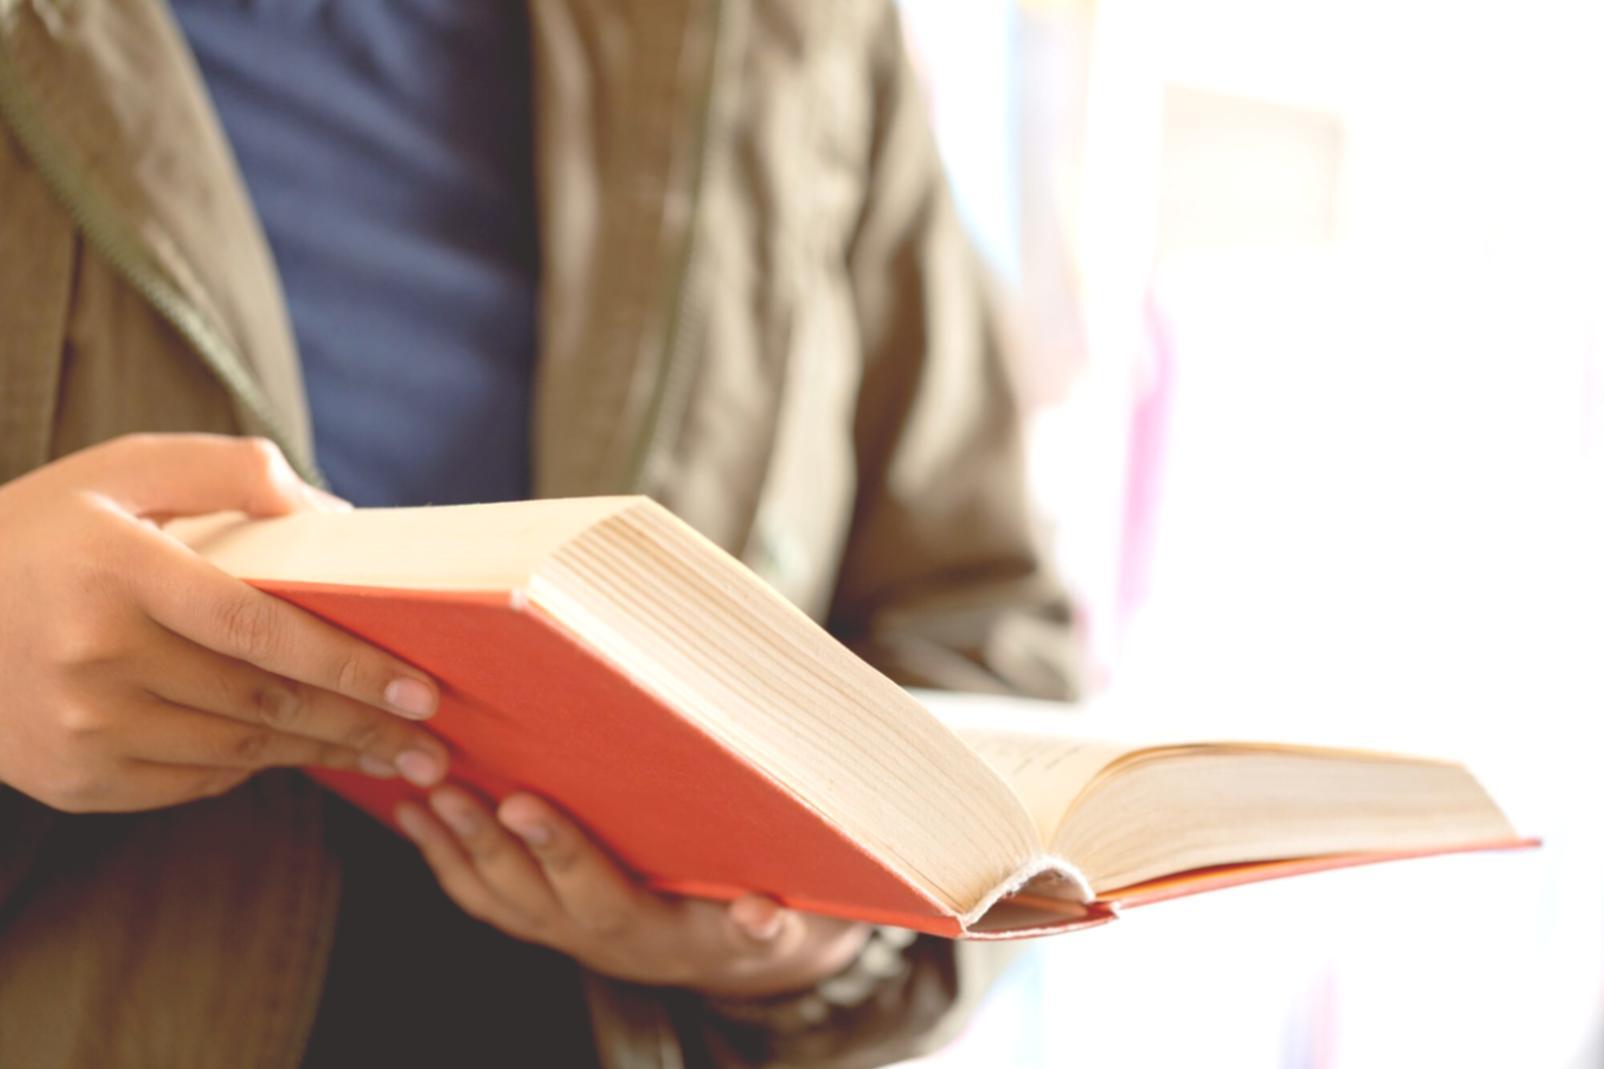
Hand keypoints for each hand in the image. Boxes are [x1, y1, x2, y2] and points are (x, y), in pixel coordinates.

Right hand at [0, 433, 449, 812]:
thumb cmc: (41, 531)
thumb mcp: (121, 470)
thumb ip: (227, 471)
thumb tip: (328, 513)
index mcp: (117, 571)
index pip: (261, 628)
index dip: (350, 664)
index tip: (420, 689)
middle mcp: (94, 657)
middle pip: (262, 700)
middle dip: (360, 725)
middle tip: (434, 747)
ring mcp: (79, 728)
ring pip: (237, 747)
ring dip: (322, 754)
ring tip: (390, 758)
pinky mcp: (72, 778)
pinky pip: (192, 781)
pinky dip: (252, 765)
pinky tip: (298, 752)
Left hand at [398, 787, 871, 997]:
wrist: (739, 953)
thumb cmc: (765, 923)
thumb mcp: (785, 928)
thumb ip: (771, 924)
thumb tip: (763, 916)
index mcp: (657, 937)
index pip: (600, 897)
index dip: (560, 853)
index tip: (522, 806)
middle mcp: (601, 944)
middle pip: (530, 899)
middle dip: (483, 842)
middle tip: (445, 785)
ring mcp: (567, 936)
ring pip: (496, 901)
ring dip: (450, 849)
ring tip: (416, 792)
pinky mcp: (548, 923)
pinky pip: (485, 901)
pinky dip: (445, 859)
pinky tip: (416, 816)